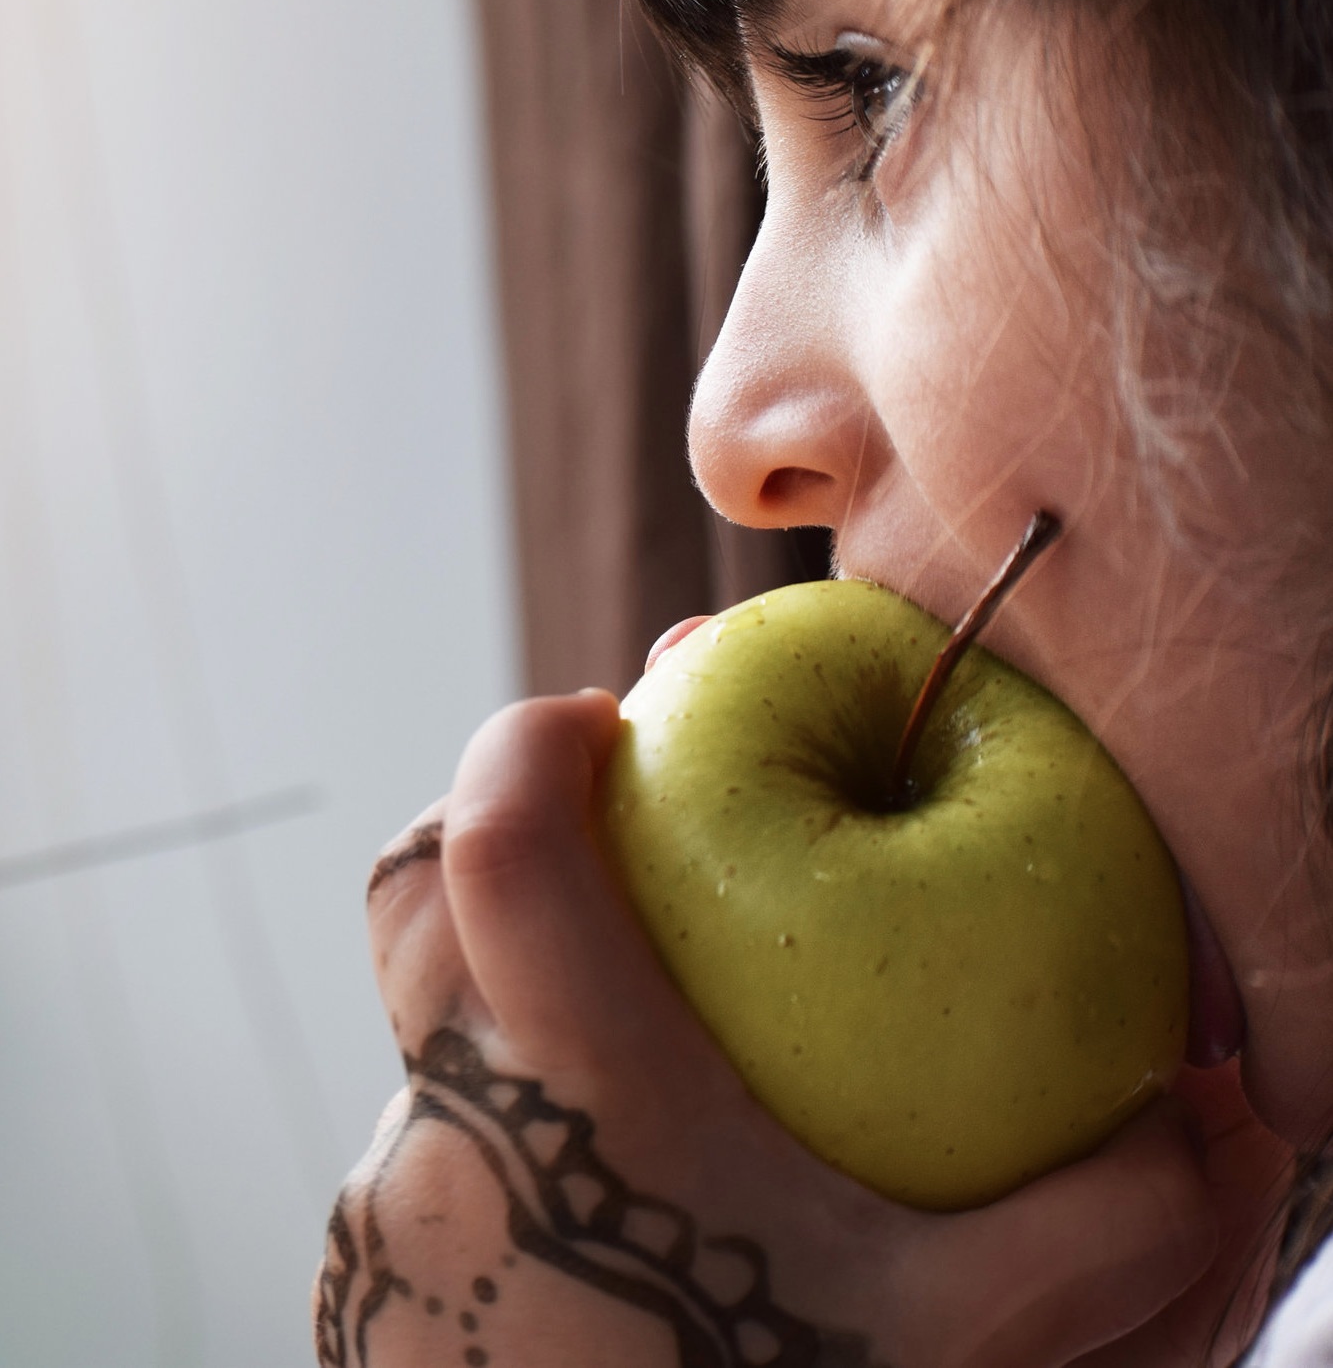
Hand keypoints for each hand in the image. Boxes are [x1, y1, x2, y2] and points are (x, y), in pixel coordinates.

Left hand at [314, 691, 1258, 1367]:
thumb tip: (1219, 1119)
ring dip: (510, 980)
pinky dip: (506, 1109)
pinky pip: (425, 1143)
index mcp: (571, 1094)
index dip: (529, 742)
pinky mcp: (371, 1297)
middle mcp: (444, 1137)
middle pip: (418, 902)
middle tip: (620, 827)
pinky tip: (612, 1175)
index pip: (493, 842)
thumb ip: (1106, 1220)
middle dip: (508, 828)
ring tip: (637, 1010)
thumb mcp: (969, 1351)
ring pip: (424, 1029)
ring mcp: (384, 1225)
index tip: (600, 712)